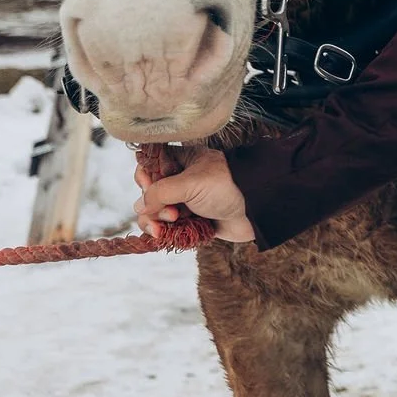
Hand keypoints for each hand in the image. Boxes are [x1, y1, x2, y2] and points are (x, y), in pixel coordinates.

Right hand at [132, 147, 255, 243]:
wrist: (255, 211)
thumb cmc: (227, 188)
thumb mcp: (191, 183)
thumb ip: (161, 191)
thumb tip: (141, 207)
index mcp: (182, 161)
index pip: (150, 165)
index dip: (145, 177)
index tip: (148, 186)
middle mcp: (181, 180)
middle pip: (149, 193)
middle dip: (152, 206)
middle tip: (171, 213)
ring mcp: (184, 201)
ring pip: (154, 213)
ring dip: (155, 222)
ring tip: (168, 227)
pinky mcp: (189, 220)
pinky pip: (166, 227)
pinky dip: (163, 232)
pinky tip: (165, 235)